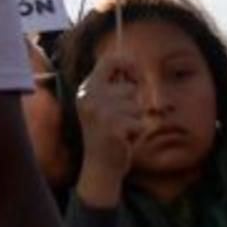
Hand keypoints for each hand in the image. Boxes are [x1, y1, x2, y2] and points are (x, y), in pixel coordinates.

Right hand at [72, 50, 142, 208]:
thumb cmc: (106, 133)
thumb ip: (113, 85)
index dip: (128, 63)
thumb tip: (135, 65)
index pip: (110, 60)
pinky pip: (139, 122)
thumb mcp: (101, 105)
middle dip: (133, 103)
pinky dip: (137, 131)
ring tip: (122, 129)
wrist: (100, 166)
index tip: (137, 75)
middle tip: (122, 118)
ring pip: (136, 106)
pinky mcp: (113, 127)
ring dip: (135, 118)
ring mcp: (101, 112)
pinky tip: (125, 138)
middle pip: (129, 87)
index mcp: (87, 89)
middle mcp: (90, 97)